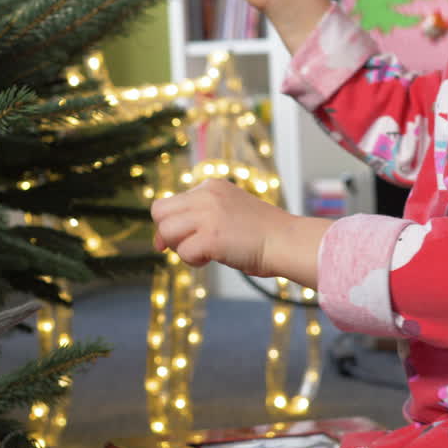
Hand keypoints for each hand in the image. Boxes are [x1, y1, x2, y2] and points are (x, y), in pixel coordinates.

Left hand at [150, 178, 291, 275]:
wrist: (287, 241)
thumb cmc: (262, 234)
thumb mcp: (227, 212)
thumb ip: (200, 216)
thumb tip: (160, 240)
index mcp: (211, 186)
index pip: (170, 202)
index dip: (169, 223)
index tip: (176, 240)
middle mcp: (206, 195)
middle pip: (159, 212)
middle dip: (166, 233)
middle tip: (183, 247)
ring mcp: (207, 214)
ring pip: (166, 231)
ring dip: (180, 248)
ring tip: (203, 254)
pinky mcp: (210, 236)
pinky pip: (183, 252)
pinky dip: (194, 261)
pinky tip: (211, 259)